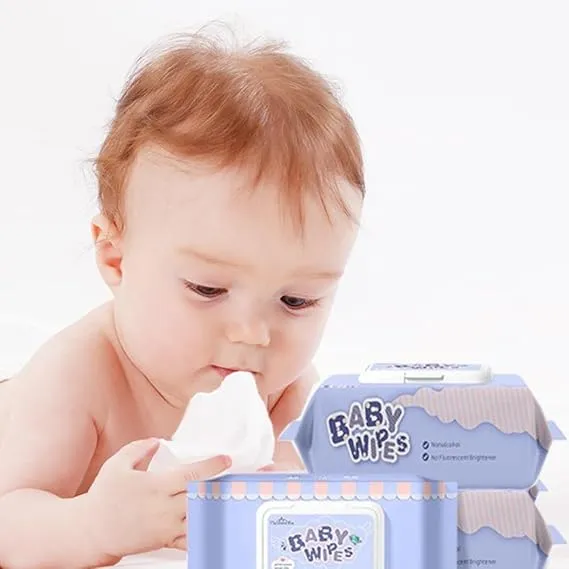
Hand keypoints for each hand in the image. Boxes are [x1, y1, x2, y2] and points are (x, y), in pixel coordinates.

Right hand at [86, 438, 230, 562]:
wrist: (91, 531)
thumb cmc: (103, 497)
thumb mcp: (117, 464)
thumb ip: (139, 448)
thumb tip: (157, 441)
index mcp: (156, 486)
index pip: (191, 474)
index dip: (212, 466)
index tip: (226, 459)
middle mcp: (164, 508)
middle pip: (202, 496)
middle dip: (221, 487)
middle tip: (239, 479)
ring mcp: (166, 527)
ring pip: (200, 518)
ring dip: (217, 509)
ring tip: (232, 499)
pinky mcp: (165, 541)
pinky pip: (191, 540)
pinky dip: (206, 533)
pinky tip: (217, 525)